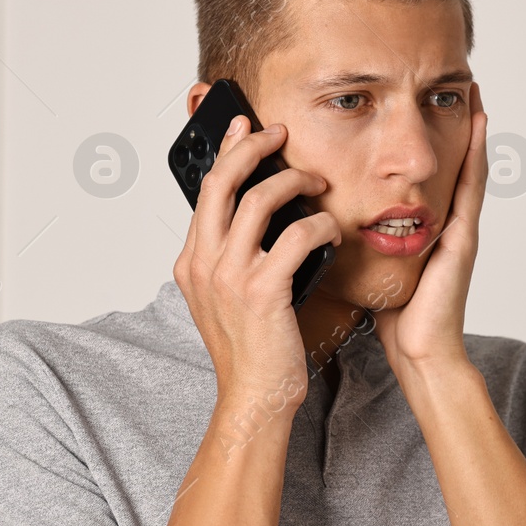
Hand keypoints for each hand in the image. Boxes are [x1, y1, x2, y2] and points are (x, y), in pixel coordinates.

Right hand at [174, 116, 339, 408]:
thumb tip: (258, 218)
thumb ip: (233, 259)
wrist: (254, 397)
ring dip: (293, 182)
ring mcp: (228, 276)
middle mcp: (202, 264)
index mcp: (192, 263)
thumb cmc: (251, 351)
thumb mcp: (228, 298)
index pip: (206, 191)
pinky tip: (333, 229)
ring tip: (316, 182)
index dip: (226, 153)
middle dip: (252, 147)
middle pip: (221, 182)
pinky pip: (297, 236)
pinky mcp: (261, 291)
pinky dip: (320, 225)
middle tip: (279, 133)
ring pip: (258, 200)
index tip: (245, 127)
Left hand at [374, 82, 487, 378]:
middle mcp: (445, 223)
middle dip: (452, 124)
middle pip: (450, 162)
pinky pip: (471, 187)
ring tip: (471, 87)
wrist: (419, 351)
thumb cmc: (393, 315)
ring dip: (472, 127)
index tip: (421, 102)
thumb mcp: (368, 265)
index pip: (425, 174)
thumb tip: (319, 215)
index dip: (426, 139)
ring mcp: (459, 228)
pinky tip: (478, 123)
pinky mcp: (463, 237)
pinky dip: (476, 154)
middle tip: (455, 80)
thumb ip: (355, 238)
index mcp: (423, 228)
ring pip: (466, 165)